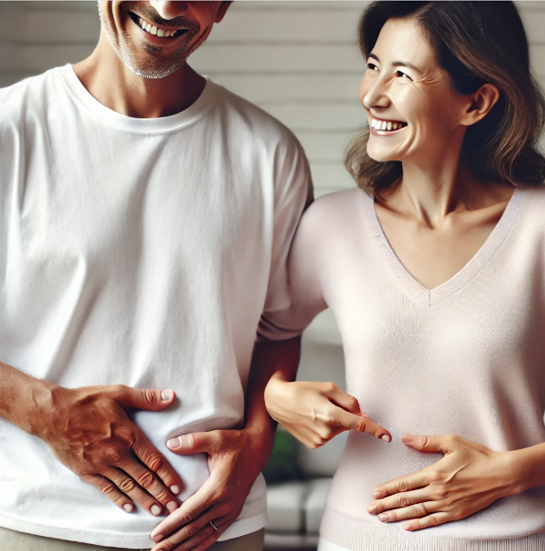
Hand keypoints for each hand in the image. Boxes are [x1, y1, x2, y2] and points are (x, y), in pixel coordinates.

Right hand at [35, 384, 182, 515]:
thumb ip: (147, 398)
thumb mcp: (119, 393)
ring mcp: (101, 464)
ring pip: (128, 487)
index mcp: (128, 434)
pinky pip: (107, 489)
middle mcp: (117, 453)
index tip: (178, 487)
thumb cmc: (87, 401)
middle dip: (160, 493)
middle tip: (173, 506)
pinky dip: (119, 499)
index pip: (153, 460)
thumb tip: (171, 396)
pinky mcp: (87, 471)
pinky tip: (129, 507)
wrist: (53, 414)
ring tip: (158, 511)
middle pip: (144, 478)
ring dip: (144, 500)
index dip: (168, 475)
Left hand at [150, 429, 262, 550]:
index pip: (189, 512)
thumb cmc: (236, 442)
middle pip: (194, 529)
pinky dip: (201, 544)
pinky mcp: (233, 512)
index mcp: (218, 488)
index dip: (170, 525)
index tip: (155, 534)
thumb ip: (193, 441)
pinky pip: (215, 533)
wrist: (258, 448)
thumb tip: (170, 444)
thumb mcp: (216, 438)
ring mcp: (230, 510)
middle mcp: (225, 504)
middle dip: (172, 542)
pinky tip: (190, 550)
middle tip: (155, 550)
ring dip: (184, 546)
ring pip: (203, 535)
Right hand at [264, 375, 390, 447]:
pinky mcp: (314, 445)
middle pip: (348, 423)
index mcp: (331, 415)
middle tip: (326, 402)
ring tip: (315, 410)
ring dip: (334, 420)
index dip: (376, 430)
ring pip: (339, 429)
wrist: (278, 401)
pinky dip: (326, 426)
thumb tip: (362, 415)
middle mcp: (327, 431)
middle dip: (345, 414)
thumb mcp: (328, 387)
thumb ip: (349, 401)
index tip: (388, 437)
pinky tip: (312, 419)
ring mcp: (320, 440)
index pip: (360, 424)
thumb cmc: (304, 390)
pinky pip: (329, 435)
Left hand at [367, 434, 516, 530]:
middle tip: (370, 509)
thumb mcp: (451, 442)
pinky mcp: (456, 513)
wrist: (502, 475)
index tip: (374, 493)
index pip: (405, 483)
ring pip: (417, 512)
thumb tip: (405, 438)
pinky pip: (434, 521)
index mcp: (434, 473)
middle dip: (386, 505)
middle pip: (407, 500)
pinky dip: (420, 524)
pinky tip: (407, 527)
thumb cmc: (476, 455)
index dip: (388, 489)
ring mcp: (447, 504)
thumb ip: (427, 441)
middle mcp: (438, 491)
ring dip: (398, 516)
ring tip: (383, 518)